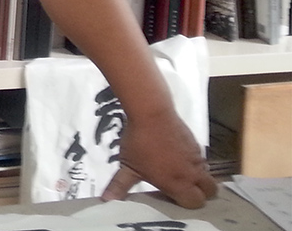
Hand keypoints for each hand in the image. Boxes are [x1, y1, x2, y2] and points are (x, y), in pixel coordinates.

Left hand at [101, 110, 216, 208]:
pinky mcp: (195, 143)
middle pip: (210, 191)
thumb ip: (120, 186)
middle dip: (201, 193)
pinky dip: (194, 161)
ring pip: (207, 174)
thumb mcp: (127, 166)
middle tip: (184, 188)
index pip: (195, 203)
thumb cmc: (138, 142)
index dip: (186, 203)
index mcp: (178, 183)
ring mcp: (196, 157)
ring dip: (198, 177)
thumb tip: (107, 200)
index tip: (172, 197)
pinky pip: (201, 158)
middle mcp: (192, 173)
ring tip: (180, 172)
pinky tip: (178, 155)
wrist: (151, 112)